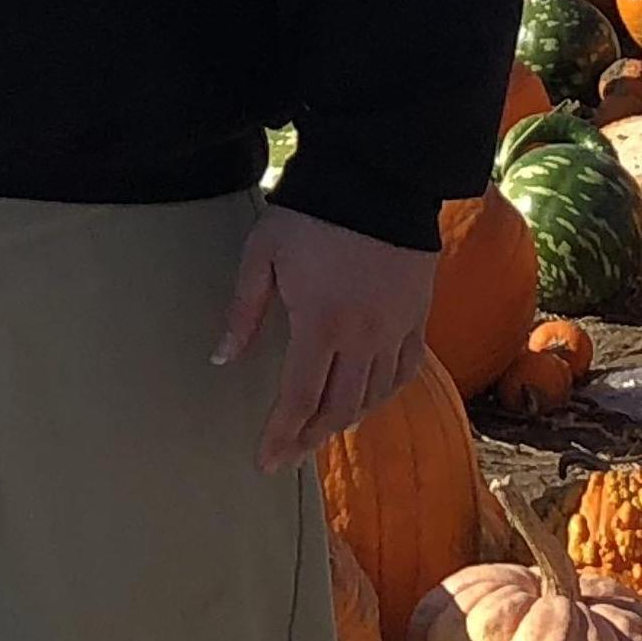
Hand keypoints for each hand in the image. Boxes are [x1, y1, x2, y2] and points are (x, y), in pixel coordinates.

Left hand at [215, 206, 437, 471]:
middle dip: (309, 437)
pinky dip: (383, 395)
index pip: (299, 398)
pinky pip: (404, 372)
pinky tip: (366, 400)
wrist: (376, 179)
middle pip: (338, 408)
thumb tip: (222, 358)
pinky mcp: (418, 317)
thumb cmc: (309, 213)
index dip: (281, 435)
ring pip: (373, 397)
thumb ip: (244, 310)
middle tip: (287, 455)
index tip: (264, 461)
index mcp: (321, 324)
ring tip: (318, 431)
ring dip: (344, 420)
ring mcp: (396, 330)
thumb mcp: (262, 253)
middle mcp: (363, 338)